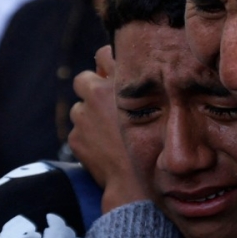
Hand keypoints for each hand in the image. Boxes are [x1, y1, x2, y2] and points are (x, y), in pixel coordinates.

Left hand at [69, 45, 146, 213]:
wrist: (138, 183)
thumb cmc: (157, 144)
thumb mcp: (161, 107)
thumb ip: (144, 87)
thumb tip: (133, 71)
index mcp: (118, 81)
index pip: (104, 54)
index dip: (110, 64)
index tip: (116, 74)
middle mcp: (97, 93)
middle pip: (84, 78)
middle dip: (92, 87)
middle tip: (108, 102)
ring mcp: (83, 117)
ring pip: (79, 106)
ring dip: (89, 114)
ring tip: (109, 129)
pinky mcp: (75, 138)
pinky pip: (78, 130)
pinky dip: (88, 136)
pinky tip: (105, 146)